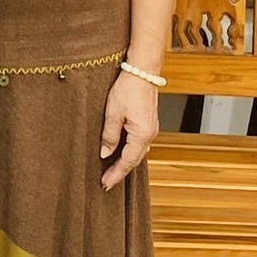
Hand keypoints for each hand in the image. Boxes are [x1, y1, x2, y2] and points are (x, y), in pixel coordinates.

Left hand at [99, 70, 159, 190]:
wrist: (142, 72)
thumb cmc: (128, 89)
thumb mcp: (113, 112)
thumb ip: (109, 135)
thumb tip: (105, 153)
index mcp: (142, 134)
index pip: (127, 161)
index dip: (116, 173)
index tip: (106, 183)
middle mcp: (150, 135)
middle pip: (134, 159)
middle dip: (120, 171)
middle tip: (107, 182)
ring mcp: (151, 129)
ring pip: (137, 152)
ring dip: (125, 162)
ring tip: (111, 171)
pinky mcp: (149, 123)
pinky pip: (139, 143)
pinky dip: (129, 151)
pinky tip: (121, 153)